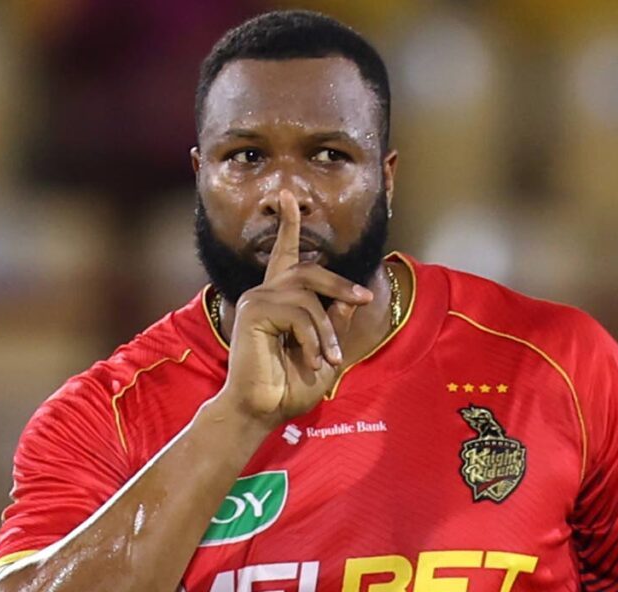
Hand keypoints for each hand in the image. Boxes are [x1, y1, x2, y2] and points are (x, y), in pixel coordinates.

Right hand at [223, 190, 373, 422]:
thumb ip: (336, 321)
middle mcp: (264, 293)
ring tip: (329, 358)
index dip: (288, 225)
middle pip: (308, 269)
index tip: (289, 196)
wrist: (263, 411)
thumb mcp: (327, 351)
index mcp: (278, 300)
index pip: (284, 254)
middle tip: (363, 296)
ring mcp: (257, 300)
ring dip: (327, 329)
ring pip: (308, 295)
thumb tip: (350, 296)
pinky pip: (300, 312)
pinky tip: (312, 358)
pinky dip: (315, 337)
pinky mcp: (254, 311)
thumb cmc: (291, 386)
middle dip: (339, 283)